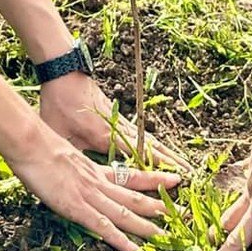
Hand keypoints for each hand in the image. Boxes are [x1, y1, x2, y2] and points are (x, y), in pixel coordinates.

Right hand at [4, 121, 179, 250]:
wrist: (31, 144)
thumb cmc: (39, 147)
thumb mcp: (62, 154)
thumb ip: (72, 167)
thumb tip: (71, 171)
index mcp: (95, 171)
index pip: (132, 176)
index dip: (154, 179)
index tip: (174, 180)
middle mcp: (98, 183)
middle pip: (135, 197)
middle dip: (159, 207)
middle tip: (181, 215)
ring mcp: (90, 196)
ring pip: (125, 213)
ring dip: (146, 226)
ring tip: (166, 235)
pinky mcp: (78, 208)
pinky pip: (103, 226)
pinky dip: (120, 239)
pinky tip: (133, 250)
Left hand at [38, 73, 185, 171]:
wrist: (64, 72)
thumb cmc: (59, 104)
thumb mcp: (60, 134)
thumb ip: (72, 155)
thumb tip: (72, 176)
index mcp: (106, 135)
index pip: (138, 155)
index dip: (156, 168)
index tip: (174, 178)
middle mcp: (119, 128)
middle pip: (152, 146)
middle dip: (172, 161)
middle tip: (191, 173)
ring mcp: (121, 121)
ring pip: (150, 139)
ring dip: (167, 152)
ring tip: (184, 164)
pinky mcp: (118, 116)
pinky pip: (142, 133)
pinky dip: (155, 144)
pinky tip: (161, 150)